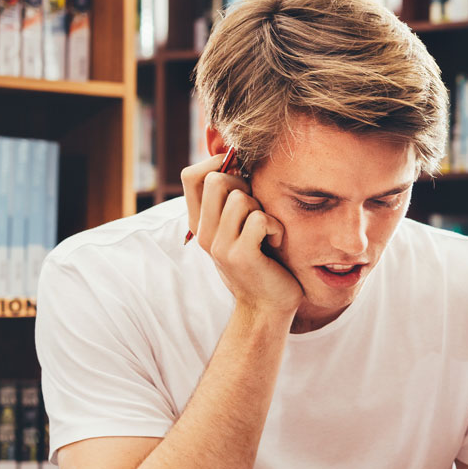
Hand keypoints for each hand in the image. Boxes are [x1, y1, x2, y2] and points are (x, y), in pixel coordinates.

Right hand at [181, 151, 300, 318]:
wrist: (267, 307)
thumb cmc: (262, 263)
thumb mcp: (239, 230)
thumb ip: (231, 203)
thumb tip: (237, 161)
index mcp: (199, 224)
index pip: (191, 176)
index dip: (217, 163)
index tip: (240, 172)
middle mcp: (203, 233)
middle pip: (216, 180)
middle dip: (245, 185)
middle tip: (258, 207)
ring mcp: (219, 246)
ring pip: (241, 198)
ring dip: (263, 209)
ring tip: (267, 231)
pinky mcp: (241, 256)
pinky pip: (260, 219)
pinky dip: (275, 226)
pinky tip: (275, 243)